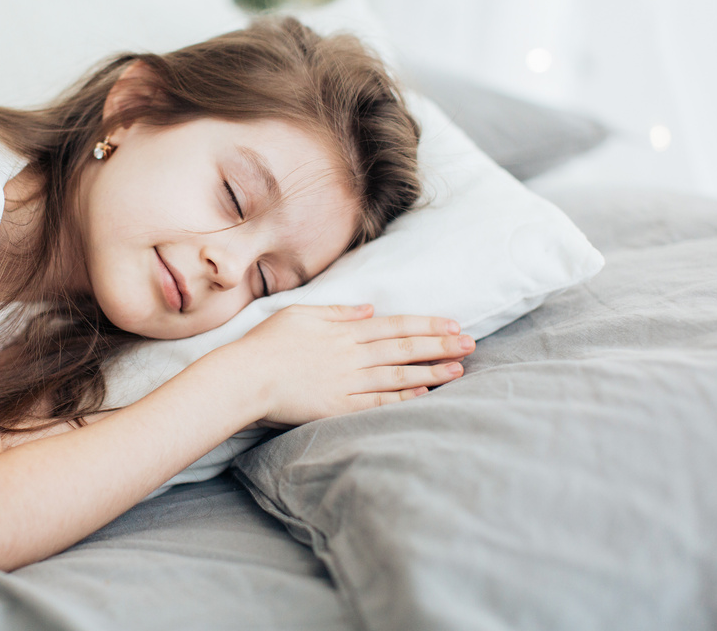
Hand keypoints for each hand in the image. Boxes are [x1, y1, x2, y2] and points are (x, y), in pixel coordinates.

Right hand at [224, 304, 471, 428]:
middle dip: (441, 346)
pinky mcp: (339, 407)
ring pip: (399, 376)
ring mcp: (348, 383)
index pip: (395, 326)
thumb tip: (369, 309)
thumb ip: (338, 312)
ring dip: (432, 372)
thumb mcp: (301, 314)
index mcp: (344, 331)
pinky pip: (379, 403)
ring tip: (459, 370)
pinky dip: (403, 398)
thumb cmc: (268, 343)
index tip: (453, 324)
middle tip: (471, 344)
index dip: (427, 325)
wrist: (246, 377)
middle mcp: (352, 355)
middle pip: (405, 349)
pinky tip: (425, 394)